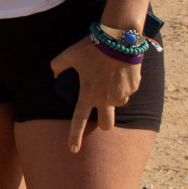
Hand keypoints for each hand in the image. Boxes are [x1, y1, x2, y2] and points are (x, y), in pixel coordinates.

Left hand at [50, 36, 142, 154]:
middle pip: (107, 125)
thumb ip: (58, 65)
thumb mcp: (70, 54)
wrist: (118, 38)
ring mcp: (122, 94)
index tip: (73, 150)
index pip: (79, 120)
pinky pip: (129, 91)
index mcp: (88, 94)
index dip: (74, 137)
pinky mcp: (134, 87)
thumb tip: (53, 73)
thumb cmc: (92, 47)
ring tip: (111, 79)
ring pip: (119, 105)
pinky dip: (125, 85)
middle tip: (102, 115)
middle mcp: (105, 99)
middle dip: (105, 123)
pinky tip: (121, 71)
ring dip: (115, 98)